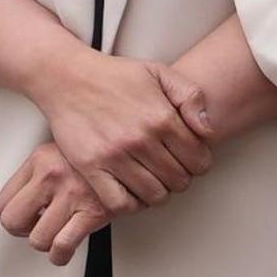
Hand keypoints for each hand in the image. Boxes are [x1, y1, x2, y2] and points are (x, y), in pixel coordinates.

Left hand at [0, 143, 116, 263]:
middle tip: (34, 228)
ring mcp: (71, 194)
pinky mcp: (92, 212)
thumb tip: (21, 200)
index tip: (23, 218)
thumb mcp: (60, 150)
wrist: (133, 154)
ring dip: (45, 243)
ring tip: (54, 236)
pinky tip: (64, 250)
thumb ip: (38, 172)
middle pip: (12, 221)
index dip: (11, 216)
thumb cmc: (98, 155)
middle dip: (22, 231)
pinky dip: (60, 255)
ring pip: (38, 239)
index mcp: (39, 160)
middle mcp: (51, 175)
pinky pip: (62, 245)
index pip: (3, 201)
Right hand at [26, 51, 217, 226]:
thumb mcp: (159, 72)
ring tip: (154, 181)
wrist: (68, 77)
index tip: (191, 160)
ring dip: (159, 192)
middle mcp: (140, 139)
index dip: (200, 163)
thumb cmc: (113, 76)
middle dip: (181, 178)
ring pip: (155, 195)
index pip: (199, 160)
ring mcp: (115, 155)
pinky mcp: (91, 167)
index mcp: (161, 117)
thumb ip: (191, 97)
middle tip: (172, 170)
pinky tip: (132, 191)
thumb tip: (208, 130)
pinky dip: (131, 204)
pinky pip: (120, 203)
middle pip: (179, 181)